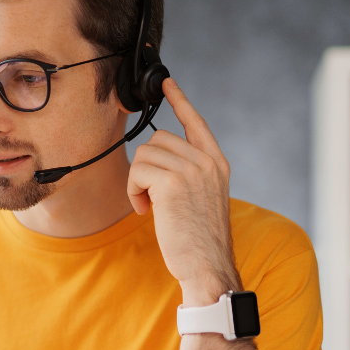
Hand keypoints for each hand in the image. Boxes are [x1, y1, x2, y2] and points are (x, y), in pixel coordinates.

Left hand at [127, 78, 239, 305]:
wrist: (207, 266)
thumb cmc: (199, 241)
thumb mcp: (202, 200)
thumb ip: (190, 175)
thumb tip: (160, 161)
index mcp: (216, 164)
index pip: (196, 123)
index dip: (180, 101)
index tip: (167, 83)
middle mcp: (207, 162)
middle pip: (158, 139)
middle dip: (145, 167)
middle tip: (150, 197)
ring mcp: (192, 170)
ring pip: (144, 154)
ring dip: (137, 182)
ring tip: (149, 206)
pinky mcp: (173, 182)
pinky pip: (137, 171)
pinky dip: (133, 192)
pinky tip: (145, 211)